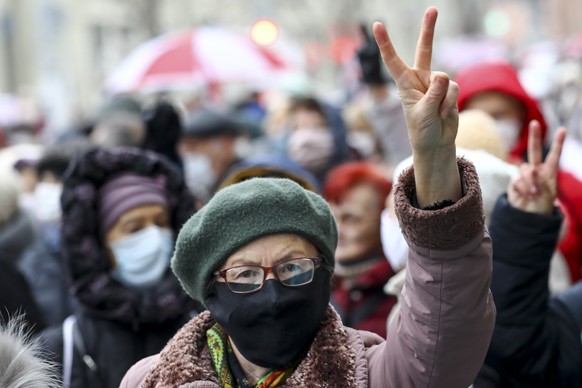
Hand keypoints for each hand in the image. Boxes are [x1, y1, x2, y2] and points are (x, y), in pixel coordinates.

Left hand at [373, 7, 460, 206]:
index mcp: (404, 83)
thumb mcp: (423, 114)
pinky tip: (444, 114)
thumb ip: (433, 94)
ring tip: (435, 114)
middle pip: (425, 50)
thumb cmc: (421, 130)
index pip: (393, 60)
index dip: (385, 43)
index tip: (377, 25)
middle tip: (433, 9)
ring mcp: (436, 83)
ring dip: (442, 99)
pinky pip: (454, 89)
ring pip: (444, 79)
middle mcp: (419, 79)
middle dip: (428, 30)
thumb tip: (443, 76)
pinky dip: (450, 103)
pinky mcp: (450, 90)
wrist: (436, 143)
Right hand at [508, 121, 565, 214]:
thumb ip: (539, 180)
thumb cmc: (542, 206)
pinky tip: (527, 196)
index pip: (554, 156)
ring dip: (530, 180)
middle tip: (534, 123)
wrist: (528, 219)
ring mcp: (524, 177)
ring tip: (534, 193)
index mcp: (549, 173)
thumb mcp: (547, 194)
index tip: (562, 129)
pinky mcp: (514, 184)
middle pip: (534, 152)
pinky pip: (517, 181)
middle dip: (535, 137)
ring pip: (525, 169)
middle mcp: (536, 172)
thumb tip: (531, 169)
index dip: (558, 143)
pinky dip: (523, 188)